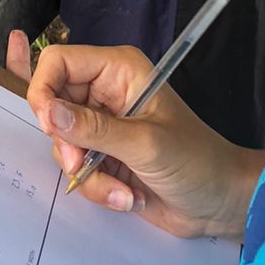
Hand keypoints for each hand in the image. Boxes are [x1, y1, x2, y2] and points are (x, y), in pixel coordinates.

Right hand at [27, 45, 264, 239]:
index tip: (49, 126)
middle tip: (82, 166)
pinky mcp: (102, 156)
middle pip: (53, 105)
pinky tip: (128, 197)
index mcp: (118, 70)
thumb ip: (94, 128)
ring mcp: (102, 126)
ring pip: (62, 143)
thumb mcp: (145, 144)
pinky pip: (76, 168)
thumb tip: (48, 112)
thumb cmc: (195, 161)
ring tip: (123, 190)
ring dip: (87, 175)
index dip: (44, 89)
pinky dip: (97, 188)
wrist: (220, 203)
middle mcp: (104, 92)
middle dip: (67, 144)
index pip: (59, 62)